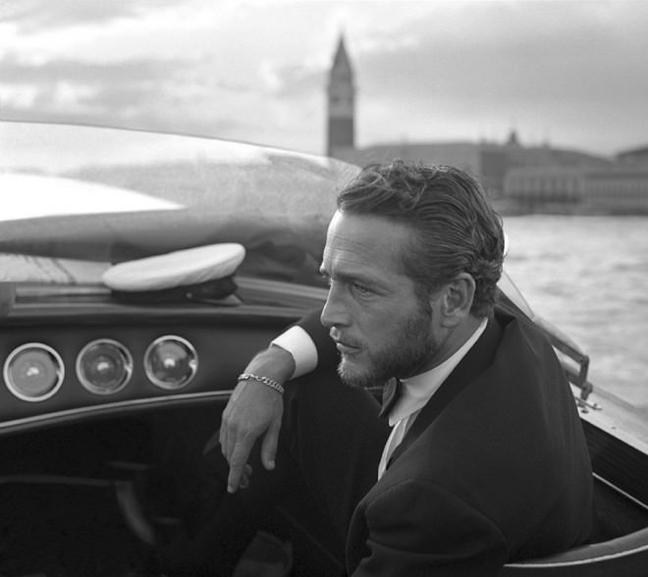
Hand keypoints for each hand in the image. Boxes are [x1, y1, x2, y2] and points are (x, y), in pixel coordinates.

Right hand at [218, 346, 294, 492]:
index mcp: (247, 432)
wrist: (260, 377)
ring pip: (225, 448)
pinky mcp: (225, 415)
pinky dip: (229, 448)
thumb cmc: (271, 400)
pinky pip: (224, 437)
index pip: (237, 461)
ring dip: (232, 460)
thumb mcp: (275, 424)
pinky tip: (238, 450)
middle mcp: (234, 427)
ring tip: (244, 467)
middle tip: (246, 480)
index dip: (234, 477)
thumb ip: (270, 447)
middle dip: (236, 471)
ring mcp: (227, 421)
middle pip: (230, 457)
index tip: (233, 489)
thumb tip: (269, 467)